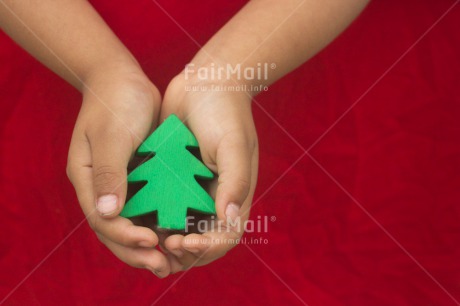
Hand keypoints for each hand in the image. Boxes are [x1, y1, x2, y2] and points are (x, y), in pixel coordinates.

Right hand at [66, 66, 170, 276]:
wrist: (121, 78)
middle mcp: (102, 187)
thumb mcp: (111, 135)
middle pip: (115, 230)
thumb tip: (110, 213)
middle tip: (163, 266)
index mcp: (88, 180)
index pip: (102, 220)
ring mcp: (119, 183)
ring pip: (132, 222)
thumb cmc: (114, 102)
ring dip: (149, 243)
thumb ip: (109, 172)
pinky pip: (146, 206)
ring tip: (172, 259)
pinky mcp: (137, 176)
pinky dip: (158, 221)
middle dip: (137, 251)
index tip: (151, 241)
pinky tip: (178, 232)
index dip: (125, 236)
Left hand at [159, 73, 258, 272]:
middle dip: (181, 251)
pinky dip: (150, 216)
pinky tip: (134, 216)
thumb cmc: (226, 112)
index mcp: (233, 195)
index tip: (182, 241)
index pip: (224, 237)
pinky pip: (161, 204)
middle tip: (160, 246)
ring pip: (178, 227)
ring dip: (163, 240)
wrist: (206, 81)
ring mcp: (191, 188)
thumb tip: (228, 218)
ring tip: (144, 239)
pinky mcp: (172, 176)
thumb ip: (235, 181)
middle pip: (199, 240)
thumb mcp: (234, 145)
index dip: (205, 248)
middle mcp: (213, 197)